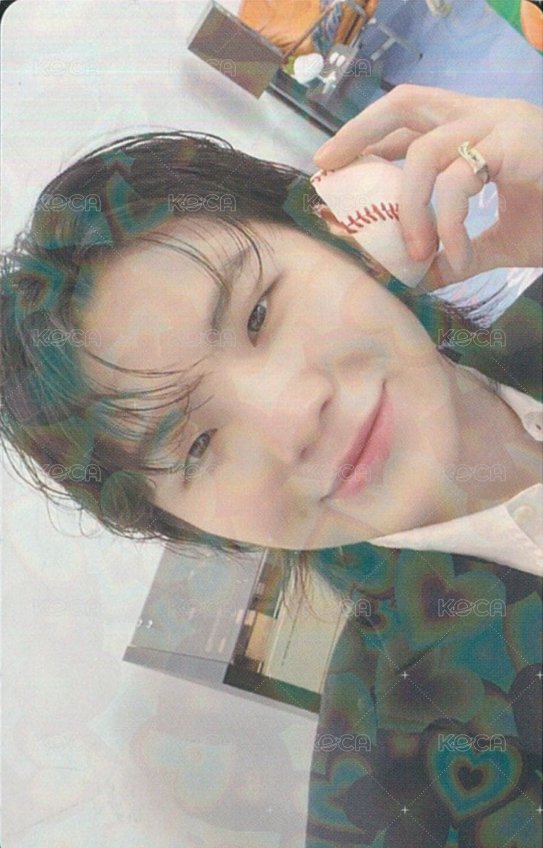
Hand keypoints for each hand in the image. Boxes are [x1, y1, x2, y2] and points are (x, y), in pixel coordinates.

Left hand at [313, 84, 542, 288]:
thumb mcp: (496, 242)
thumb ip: (458, 251)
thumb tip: (419, 278)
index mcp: (477, 129)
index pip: (411, 118)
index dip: (367, 136)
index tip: (331, 165)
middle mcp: (485, 114)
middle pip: (406, 101)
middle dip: (359, 132)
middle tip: (329, 169)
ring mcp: (501, 124)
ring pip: (425, 152)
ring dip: (407, 208)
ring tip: (414, 252)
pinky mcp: (516, 143)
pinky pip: (458, 182)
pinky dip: (446, 225)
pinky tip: (452, 258)